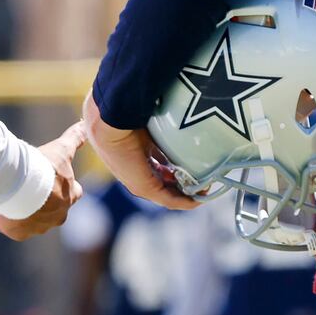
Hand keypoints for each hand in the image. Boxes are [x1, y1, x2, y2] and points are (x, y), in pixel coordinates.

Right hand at [0, 122, 85, 240]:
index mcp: (69, 198)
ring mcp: (38, 227)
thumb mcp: (61, 150)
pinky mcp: (19, 232)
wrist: (22, 187)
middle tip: (24, 186)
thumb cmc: (44, 169)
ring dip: (17, 208)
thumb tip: (85, 123)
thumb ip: (74, 138)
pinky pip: (5, 224)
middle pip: (51, 209)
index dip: (64, 185)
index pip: (73, 192)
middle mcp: (56, 216)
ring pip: (26, 218)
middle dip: (40, 200)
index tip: (51, 177)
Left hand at [82, 93, 195, 209]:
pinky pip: (168, 199)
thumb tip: (186, 116)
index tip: (194, 164)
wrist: (110, 121)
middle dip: (183, 183)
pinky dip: (185, 201)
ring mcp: (138, 180)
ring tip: (205, 190)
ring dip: (186, 194)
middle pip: (163, 180)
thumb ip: (163, 123)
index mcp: (134, 152)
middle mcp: (135, 169)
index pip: (157, 164)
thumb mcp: (150, 120)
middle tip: (204, 179)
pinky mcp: (144, 186)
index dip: (176, 166)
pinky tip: (199, 200)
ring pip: (166, 192)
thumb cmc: (127, 112)